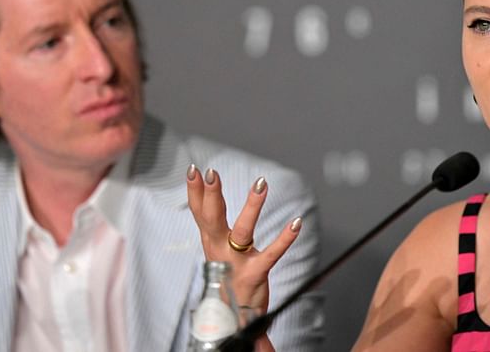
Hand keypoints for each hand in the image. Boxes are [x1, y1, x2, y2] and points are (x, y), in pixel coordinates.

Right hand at [186, 164, 302, 315]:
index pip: (199, 212)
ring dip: (252, 206)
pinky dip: (285, 238)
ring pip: (243, 230)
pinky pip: (272, 254)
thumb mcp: (215, 249)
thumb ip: (212, 224)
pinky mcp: (255, 274)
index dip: (194, 191)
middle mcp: (220, 250)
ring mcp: (237, 262)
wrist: (232, 319)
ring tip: (261, 183)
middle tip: (212, 173)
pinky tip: (296, 222)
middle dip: (210, 195)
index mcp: (211, 241)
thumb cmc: (227, 277)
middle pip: (212, 218)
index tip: (193, 169)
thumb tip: (206, 192)